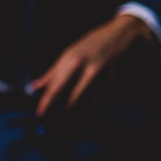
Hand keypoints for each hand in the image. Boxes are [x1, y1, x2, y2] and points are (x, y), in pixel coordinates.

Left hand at [31, 12, 154, 117]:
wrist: (126, 34)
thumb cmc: (94, 43)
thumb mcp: (71, 52)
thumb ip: (54, 72)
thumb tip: (35, 87)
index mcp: (73, 60)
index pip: (56, 88)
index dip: (47, 104)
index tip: (40, 115)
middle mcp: (89, 70)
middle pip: (73, 101)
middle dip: (62, 117)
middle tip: (53, 126)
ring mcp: (106, 78)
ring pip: (90, 106)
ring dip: (78, 117)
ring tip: (68, 124)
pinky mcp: (120, 83)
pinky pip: (105, 103)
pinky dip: (94, 111)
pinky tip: (87, 115)